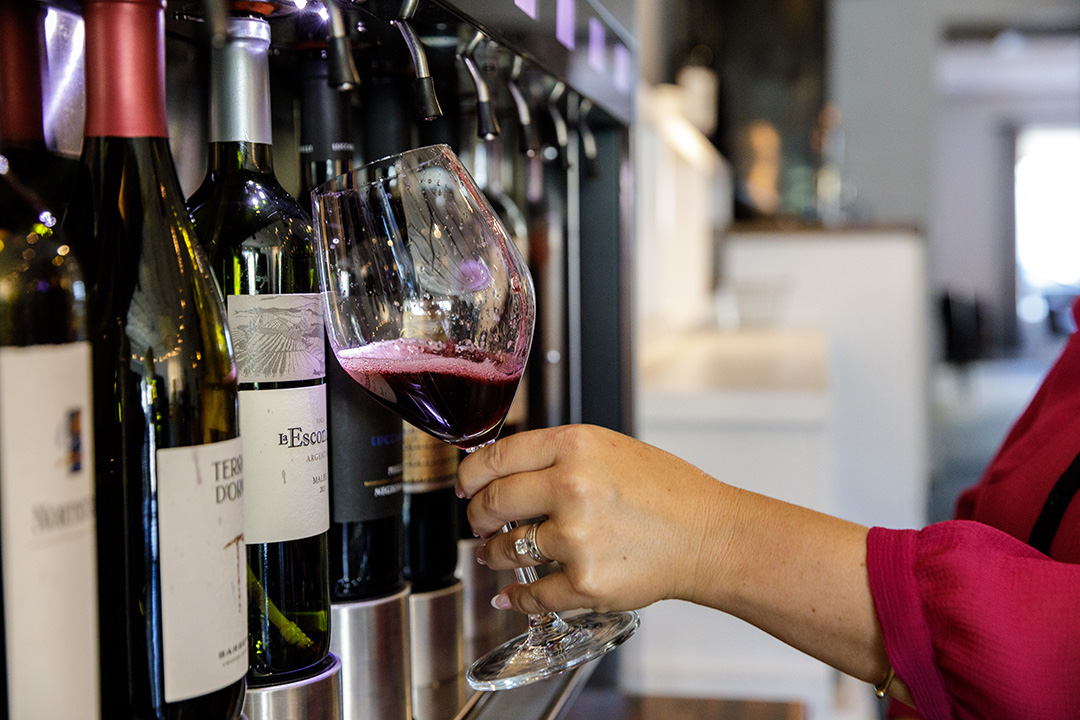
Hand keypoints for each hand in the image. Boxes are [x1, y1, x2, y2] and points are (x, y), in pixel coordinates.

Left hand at [456, 424, 730, 614]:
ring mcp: (575, 537)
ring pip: (507, 549)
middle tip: (478, 522)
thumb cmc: (666, 491)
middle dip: (477, 516)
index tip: (465, 485)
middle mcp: (570, 487)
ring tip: (496, 554)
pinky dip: (516, 597)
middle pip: (493, 502)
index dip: (470, 475)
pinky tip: (512, 595)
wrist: (708, 535)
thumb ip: (558, 456)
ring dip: (493, 554)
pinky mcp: (585, 581)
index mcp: (574, 446)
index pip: (496, 457)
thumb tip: (504, 471)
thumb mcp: (609, 449)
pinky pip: (532, 594)